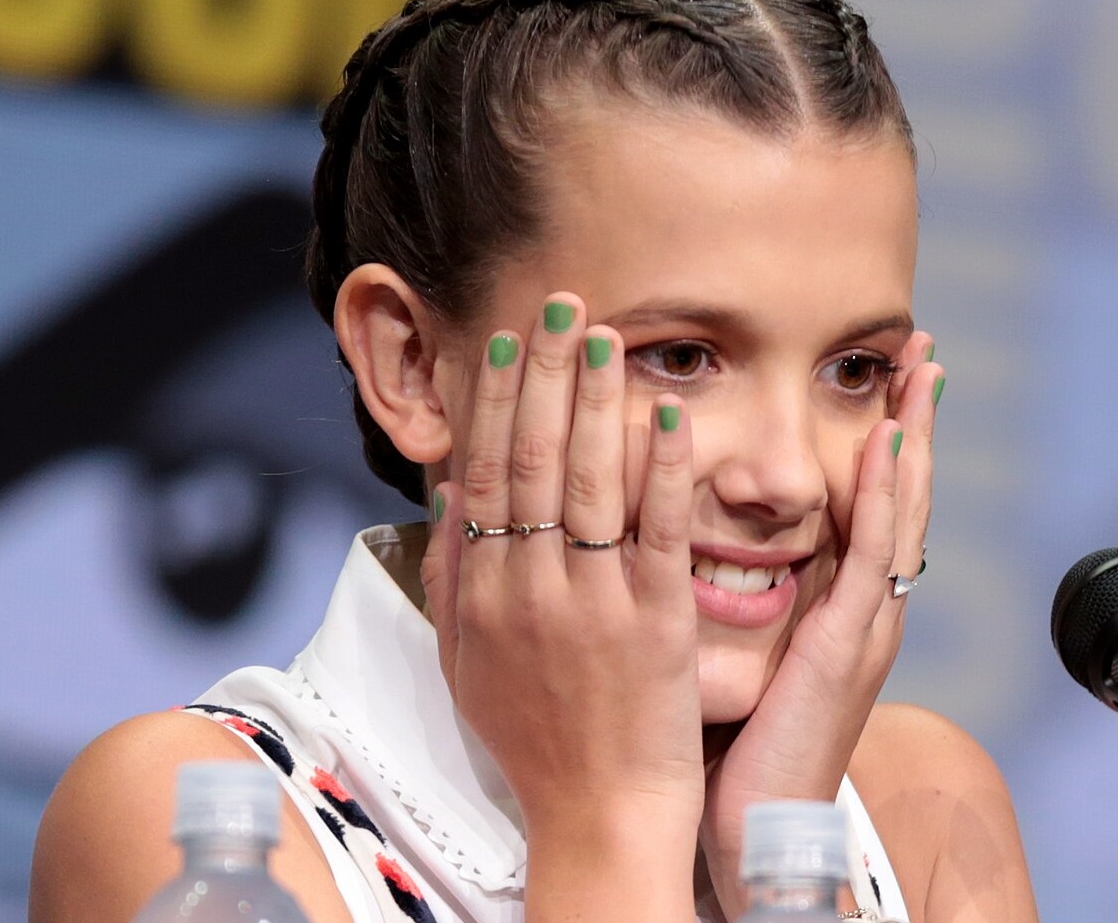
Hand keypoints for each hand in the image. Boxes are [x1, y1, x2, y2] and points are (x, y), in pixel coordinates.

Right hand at [416, 294, 703, 921]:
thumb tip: (451, 494)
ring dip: (595, 398)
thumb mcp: (466, 662)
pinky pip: (658, 529)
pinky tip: (667, 412)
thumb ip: (452, 579)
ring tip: (604, 333)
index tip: (507, 339)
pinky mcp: (656, 622)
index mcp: (483, 592)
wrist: (597, 813)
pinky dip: (661, 467)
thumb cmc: (534, 739)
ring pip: (588, 479)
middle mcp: (529, 587)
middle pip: (532, 457)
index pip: (486, 471)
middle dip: (546, 372)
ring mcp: (593, 602)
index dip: (496, 398)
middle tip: (560, 303)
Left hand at [699, 331, 943, 915]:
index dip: (880, 436)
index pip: (866, 502)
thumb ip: (735, 585)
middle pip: (897, 493)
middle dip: (911, 418)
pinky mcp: (845, 647)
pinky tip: (887, 445)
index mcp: (836, 604)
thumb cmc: (735, 739)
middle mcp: (863, 605)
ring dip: (912, 436)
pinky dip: (884, 499)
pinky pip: (870, 557)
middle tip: (919, 346)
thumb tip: (686, 527)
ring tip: (919, 368)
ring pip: (898, 512)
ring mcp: (864, 624)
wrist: (755, 824)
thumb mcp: (742, 644)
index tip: (878, 371)